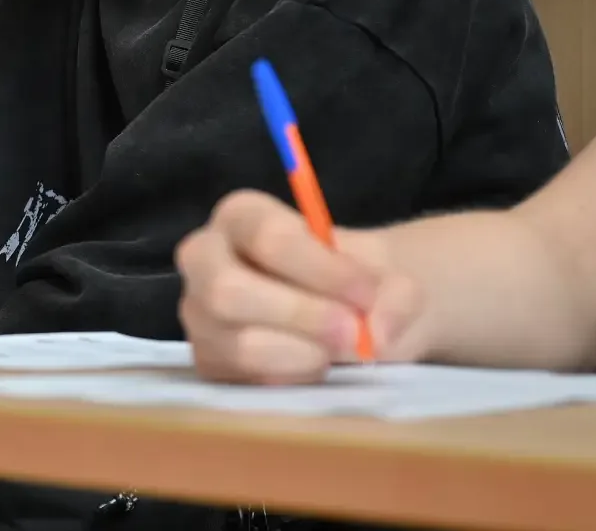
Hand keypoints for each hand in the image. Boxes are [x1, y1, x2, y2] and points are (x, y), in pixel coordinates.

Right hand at [176, 191, 424, 383]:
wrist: (352, 314)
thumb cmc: (357, 283)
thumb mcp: (389, 276)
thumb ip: (396, 296)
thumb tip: (377, 333)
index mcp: (242, 216)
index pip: (266, 237)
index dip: (322, 270)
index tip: (370, 294)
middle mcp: (203, 259)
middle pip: (226, 291)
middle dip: (300, 316)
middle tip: (352, 331)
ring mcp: (199, 313)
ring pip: (237, 344)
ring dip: (302, 353)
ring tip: (340, 350)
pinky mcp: (208, 360)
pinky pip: (243, 380)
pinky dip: (291, 378)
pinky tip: (316, 364)